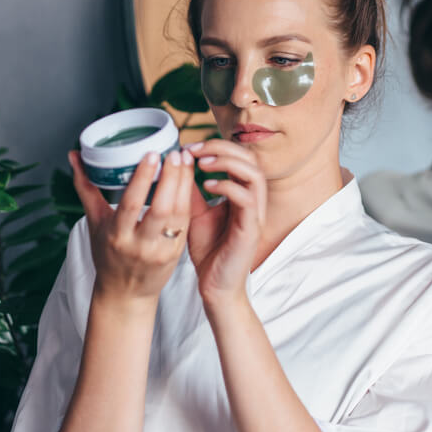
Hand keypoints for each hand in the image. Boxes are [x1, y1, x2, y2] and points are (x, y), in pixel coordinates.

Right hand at [68, 148, 193, 306]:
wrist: (125, 292)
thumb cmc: (108, 253)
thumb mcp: (94, 221)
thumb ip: (86, 187)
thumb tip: (75, 156)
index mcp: (117, 236)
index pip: (131, 205)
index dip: (143, 179)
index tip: (152, 154)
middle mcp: (139, 245)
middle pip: (161, 209)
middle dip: (171, 178)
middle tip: (176, 153)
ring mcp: (161, 251)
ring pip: (178, 215)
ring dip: (185, 185)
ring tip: (185, 161)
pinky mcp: (176, 254)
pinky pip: (186, 223)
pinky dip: (189, 200)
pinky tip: (190, 181)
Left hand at [184, 140, 266, 308]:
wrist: (215, 286)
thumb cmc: (208, 251)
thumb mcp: (194, 213)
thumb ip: (189, 190)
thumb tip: (177, 163)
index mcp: (242, 194)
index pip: (240, 157)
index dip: (216, 146)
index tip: (188, 147)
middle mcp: (253, 201)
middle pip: (251, 159)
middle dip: (222, 147)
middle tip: (194, 149)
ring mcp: (255, 215)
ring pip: (255, 174)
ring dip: (228, 162)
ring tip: (202, 163)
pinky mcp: (251, 229)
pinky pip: (247, 199)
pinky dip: (227, 186)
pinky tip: (205, 185)